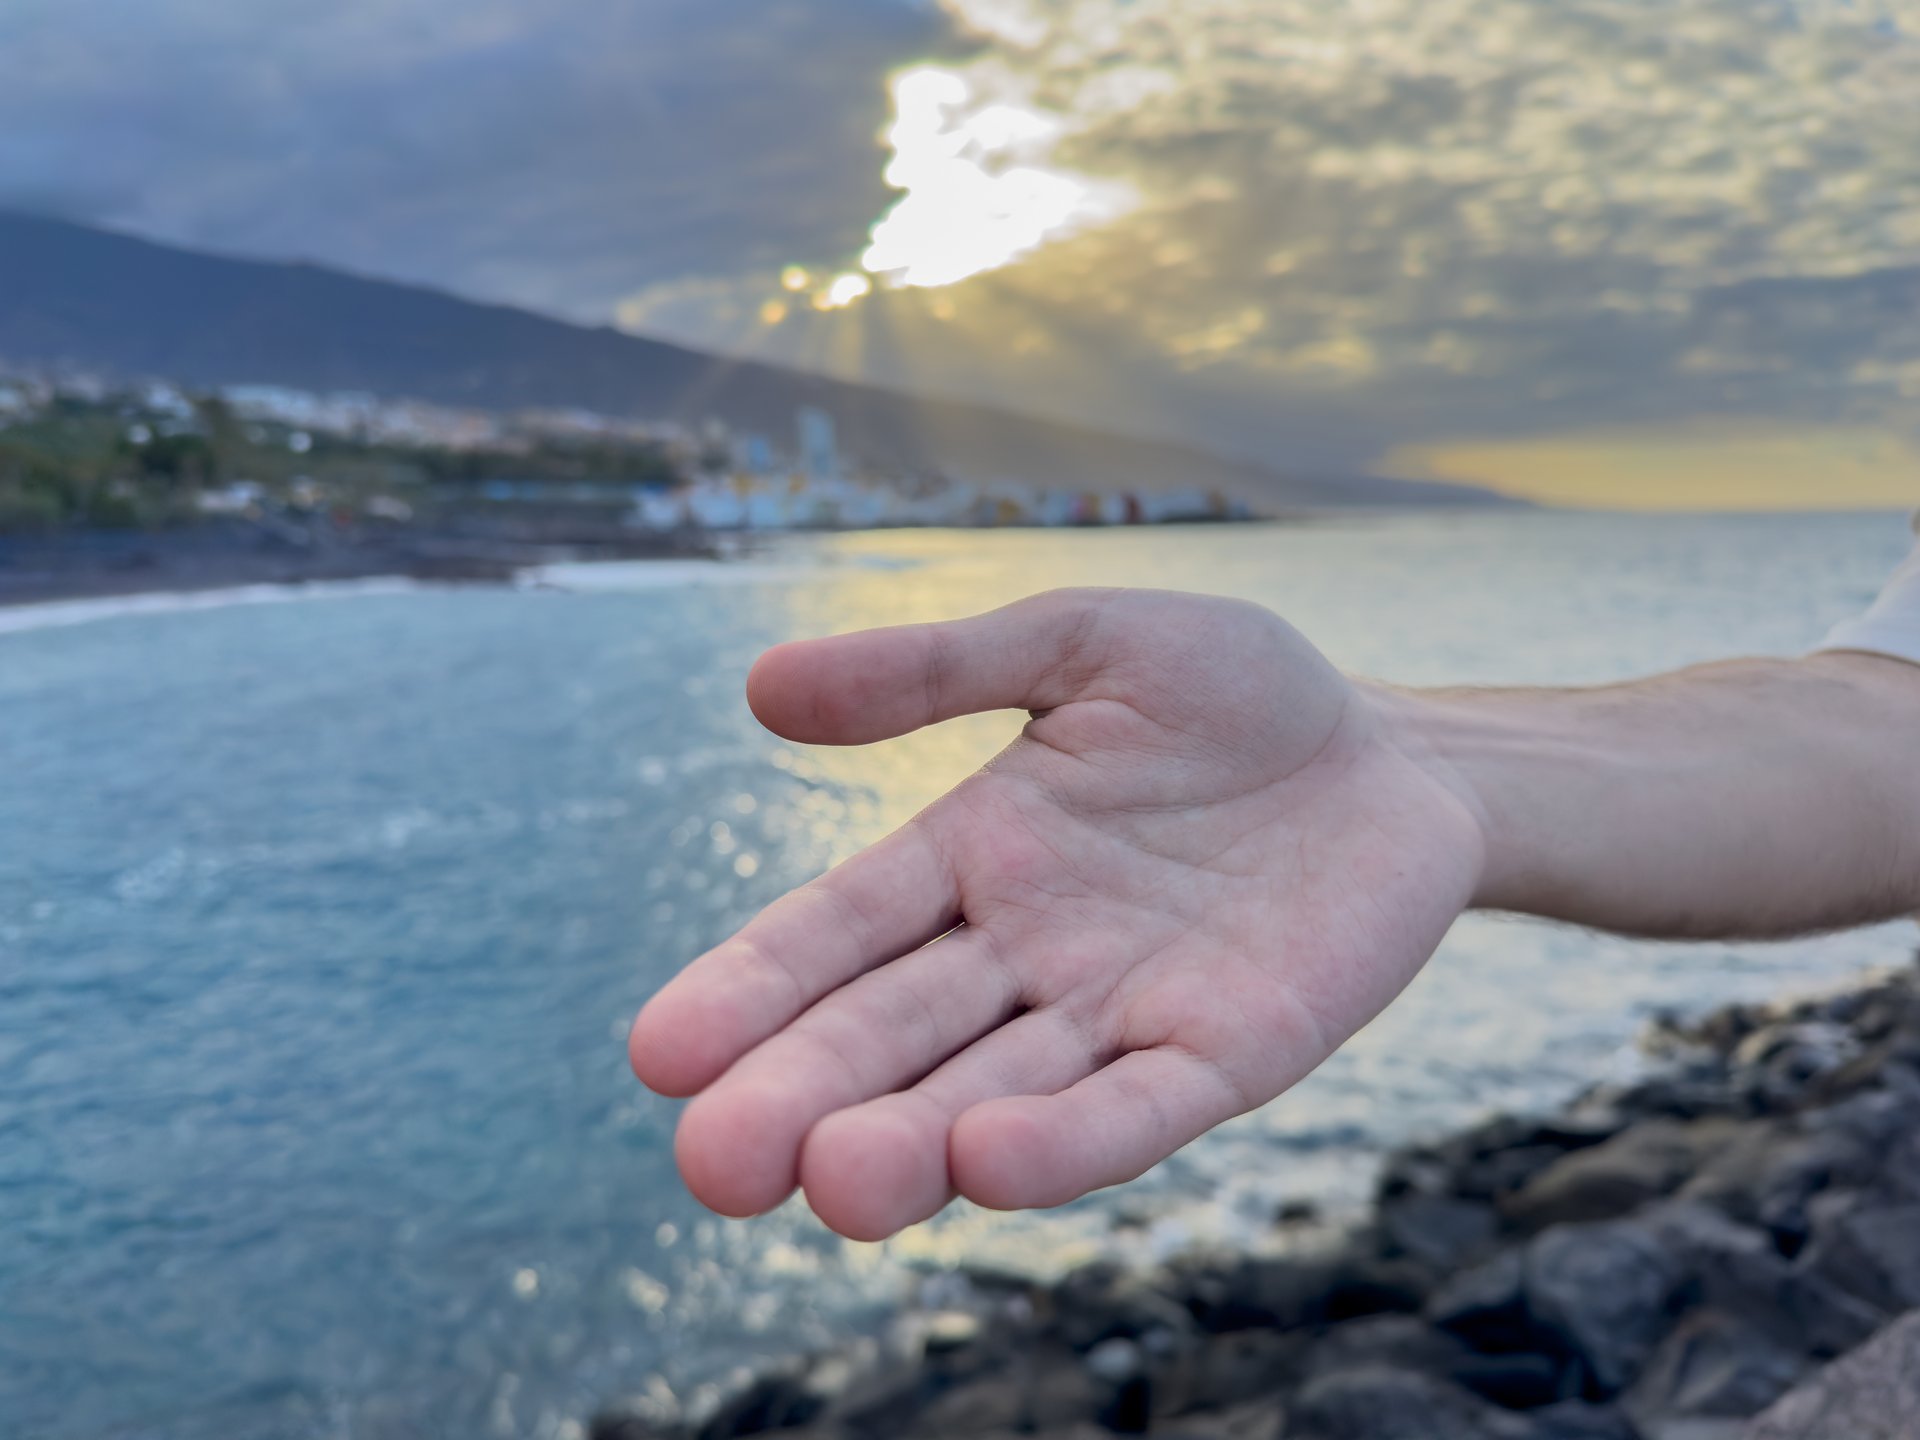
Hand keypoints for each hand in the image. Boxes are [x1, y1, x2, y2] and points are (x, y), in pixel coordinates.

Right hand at [629, 589, 1486, 1239]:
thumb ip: (931, 669)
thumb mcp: (1078, 643)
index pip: (837, 931)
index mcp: (972, 855)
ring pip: (995, 1091)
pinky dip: (1069, 1141)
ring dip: (915, 1142)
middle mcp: (1025, 953)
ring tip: (832, 1182)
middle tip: (713, 1168)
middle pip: (893, 1034)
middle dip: (803, 1098)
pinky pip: (1139, 1103)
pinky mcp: (1228, 1050)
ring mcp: (1123, 1010)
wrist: (1403, 753)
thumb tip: (758, 685)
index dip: (751, 988)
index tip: (658, 1053)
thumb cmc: (1236, 693)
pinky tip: (988, 1167)